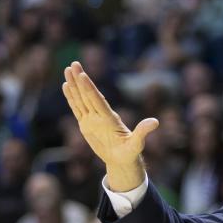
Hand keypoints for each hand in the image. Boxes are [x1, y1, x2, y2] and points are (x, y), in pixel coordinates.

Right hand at [62, 61, 157, 189]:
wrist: (122, 159)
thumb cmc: (130, 152)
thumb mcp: (137, 144)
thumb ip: (143, 132)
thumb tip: (155, 122)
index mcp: (109, 118)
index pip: (97, 101)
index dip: (90, 89)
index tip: (83, 76)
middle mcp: (100, 116)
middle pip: (88, 95)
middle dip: (80, 80)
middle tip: (74, 64)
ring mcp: (92, 119)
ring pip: (81, 99)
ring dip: (74, 85)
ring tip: (67, 69)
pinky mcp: (86, 124)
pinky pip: (77, 109)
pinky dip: (71, 98)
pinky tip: (66, 86)